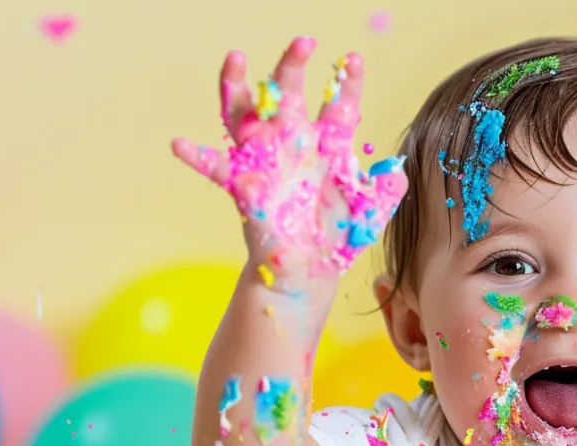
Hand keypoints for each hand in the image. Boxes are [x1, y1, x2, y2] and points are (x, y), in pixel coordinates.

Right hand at [171, 37, 406, 285]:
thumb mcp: (369, 215)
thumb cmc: (338, 237)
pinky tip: (180, 145)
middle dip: (293, 67)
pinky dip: (196, 157)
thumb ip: (385, 192)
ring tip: (236, 59)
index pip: (338, 106)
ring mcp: (267, 164)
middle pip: (290, 96)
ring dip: (237, 87)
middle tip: (304, 42)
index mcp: (328, 148)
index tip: (354, 59)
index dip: (346, 83)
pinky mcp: (244, 188)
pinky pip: (216, 169)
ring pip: (247, 116)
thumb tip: (397, 172)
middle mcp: (295, 147)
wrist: (310, 272)